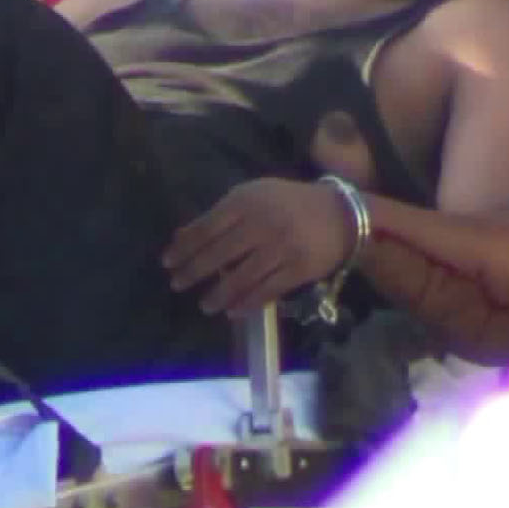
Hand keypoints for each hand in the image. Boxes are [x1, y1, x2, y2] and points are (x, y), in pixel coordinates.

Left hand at [163, 177, 356, 317]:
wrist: (341, 214)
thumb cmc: (288, 204)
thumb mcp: (254, 196)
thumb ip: (220, 215)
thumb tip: (182, 236)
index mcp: (247, 201)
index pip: (207, 227)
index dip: (185, 247)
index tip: (167, 262)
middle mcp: (262, 223)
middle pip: (219, 253)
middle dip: (193, 271)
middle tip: (177, 285)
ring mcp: (281, 248)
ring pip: (241, 277)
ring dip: (218, 294)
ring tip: (204, 305)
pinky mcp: (298, 270)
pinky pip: (266, 291)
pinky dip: (247, 304)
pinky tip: (232, 311)